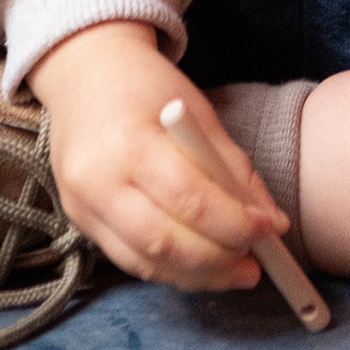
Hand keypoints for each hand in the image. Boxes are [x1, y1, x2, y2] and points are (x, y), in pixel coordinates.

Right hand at [29, 20, 287, 288]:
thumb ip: (232, 167)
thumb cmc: (146, 87)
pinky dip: (171, 269)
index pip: (189, 198)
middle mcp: (98, 181)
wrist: (85, 74)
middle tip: (256, 265)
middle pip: (165, 242)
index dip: (234, 222)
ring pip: (146, 262)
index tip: (270, 231)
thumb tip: (270, 221)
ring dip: (198, 275)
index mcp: (131, 141)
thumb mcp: (198, 112)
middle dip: (218, 261)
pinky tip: (200, 266)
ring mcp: (82, 207)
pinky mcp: (79, 223)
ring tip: (236, 271)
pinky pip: (130, 260)